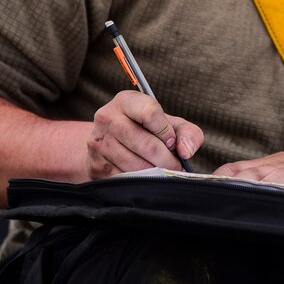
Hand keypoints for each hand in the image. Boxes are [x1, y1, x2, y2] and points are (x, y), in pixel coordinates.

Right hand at [86, 90, 202, 178]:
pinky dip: (141, 182)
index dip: (166, 131)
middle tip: (175, 167)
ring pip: (137, 165)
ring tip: (163, 172)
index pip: (150, 112)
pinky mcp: (97, 165)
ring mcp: (99, 142)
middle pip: (146, 144)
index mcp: (126, 101)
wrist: (107, 143)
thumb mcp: (167, 123)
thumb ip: (187, 132)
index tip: (172, 142)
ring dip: (156, 173)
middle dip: (167, 160)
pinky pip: (126, 178)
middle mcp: (108, 118)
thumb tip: (185, 151)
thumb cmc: (144, 131)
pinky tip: (146, 177)